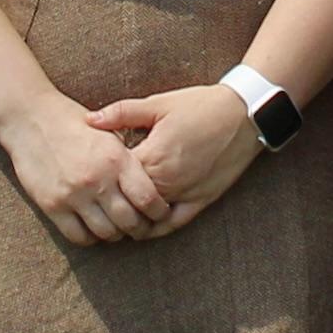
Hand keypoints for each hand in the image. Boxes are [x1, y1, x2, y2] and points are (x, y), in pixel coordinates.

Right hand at [0, 100, 176, 245]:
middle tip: (139, 227)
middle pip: (130, 222)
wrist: (29, 117)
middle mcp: (97, 180)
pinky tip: (91, 226)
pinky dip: (89, 237)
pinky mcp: (52, 205)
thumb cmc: (72, 122)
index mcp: (116, 159)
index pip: (149, 199)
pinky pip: (78, 236)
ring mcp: (73, 195)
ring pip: (106, 233)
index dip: (159, 212)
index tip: (159, 214)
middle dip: (140, 229)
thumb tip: (151, 185)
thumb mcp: (108, 133)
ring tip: (115, 227)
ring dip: (114, 234)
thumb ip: (127, 160)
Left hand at [92, 82, 263, 221]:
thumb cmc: (200, 106)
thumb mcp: (158, 103)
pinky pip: (172, 225)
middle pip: (127, 201)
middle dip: (110, 200)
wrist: (244, 114)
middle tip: (94, 199)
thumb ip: (121, 113)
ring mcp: (185, 194)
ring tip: (113, 213)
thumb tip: (89, 119)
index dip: (99, 177)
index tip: (88, 172)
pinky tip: (142, 226)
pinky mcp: (201, 202)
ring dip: (130, 217)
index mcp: (153, 156)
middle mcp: (167, 181)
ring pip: (147, 218)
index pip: (114, 177)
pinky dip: (155, 229)